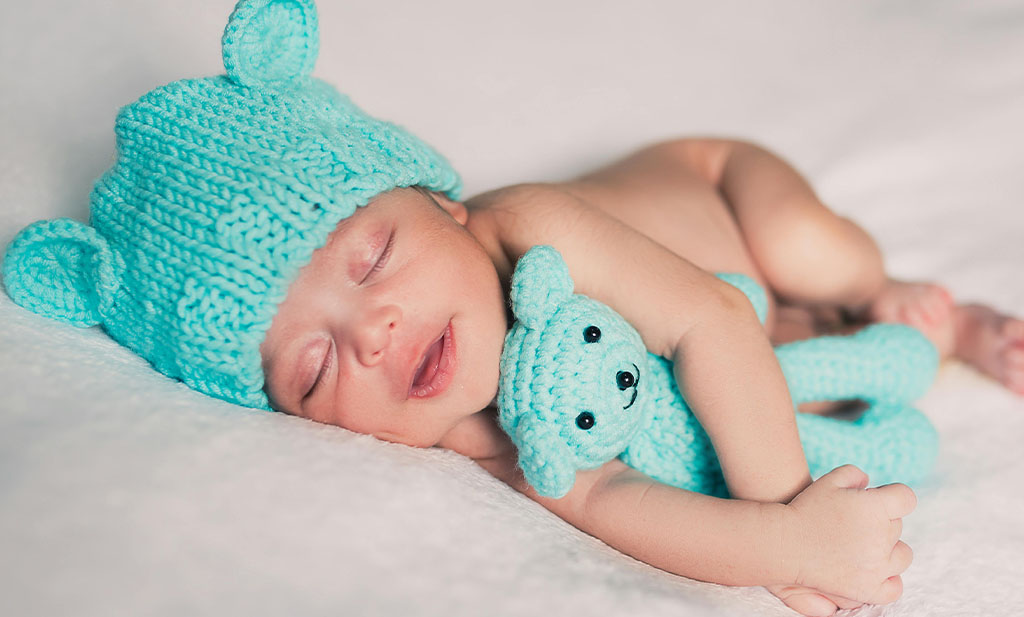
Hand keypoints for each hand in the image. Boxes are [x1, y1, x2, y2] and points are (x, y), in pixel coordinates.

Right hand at [781, 465, 915, 605]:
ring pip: (902, 555)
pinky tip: (873, 570)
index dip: (893, 496)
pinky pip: (894, 587)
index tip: (877, 499)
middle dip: (880, 521)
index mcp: (875, 508)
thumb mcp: (829, 480)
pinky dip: (888, 579)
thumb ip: (855, 475)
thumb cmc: (805, 508)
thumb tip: (870, 484)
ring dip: (887, 548)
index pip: (906, 498)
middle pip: (897, 526)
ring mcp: (876, 567)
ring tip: (862, 545)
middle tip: (853, 522)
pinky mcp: (867, 589)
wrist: (781, 543)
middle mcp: (880, 538)